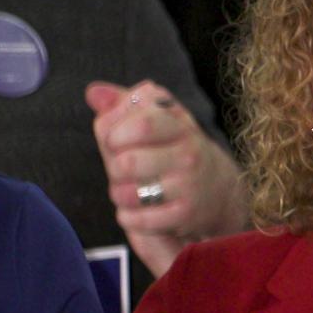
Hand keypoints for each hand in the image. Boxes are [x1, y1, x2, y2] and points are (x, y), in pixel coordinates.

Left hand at [86, 80, 247, 275]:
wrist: (219, 190)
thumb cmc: (175, 149)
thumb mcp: (157, 119)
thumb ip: (122, 104)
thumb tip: (93, 93)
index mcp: (179, 125)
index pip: (142, 124)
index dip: (115, 134)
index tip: (115, 140)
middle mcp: (189, 154)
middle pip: (126, 163)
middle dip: (114, 169)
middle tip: (123, 170)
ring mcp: (189, 186)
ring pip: (128, 194)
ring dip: (119, 194)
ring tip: (132, 189)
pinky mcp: (185, 216)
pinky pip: (136, 220)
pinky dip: (128, 217)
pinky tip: (138, 210)